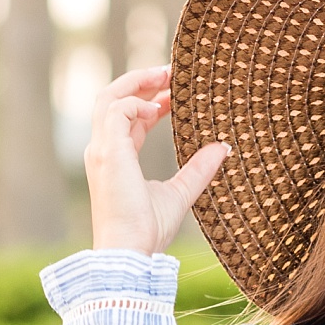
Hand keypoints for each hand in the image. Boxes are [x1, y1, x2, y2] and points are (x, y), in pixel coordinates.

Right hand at [84, 65, 230, 253]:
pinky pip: (117, 110)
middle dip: (140, 81)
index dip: (149, 101)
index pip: (127, 119)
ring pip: (109, 97)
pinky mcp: (106, 152)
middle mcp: (103, 150)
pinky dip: (138, 102)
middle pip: (113, 99)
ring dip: (137, 82)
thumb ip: (199, 169)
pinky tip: (161, 107)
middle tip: (171, 72)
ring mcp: (101, 149)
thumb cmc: (149, 231)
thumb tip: (223, 148)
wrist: (131, 252)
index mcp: (116, 159)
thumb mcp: (181, 194)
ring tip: (166, 74)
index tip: (174, 93)